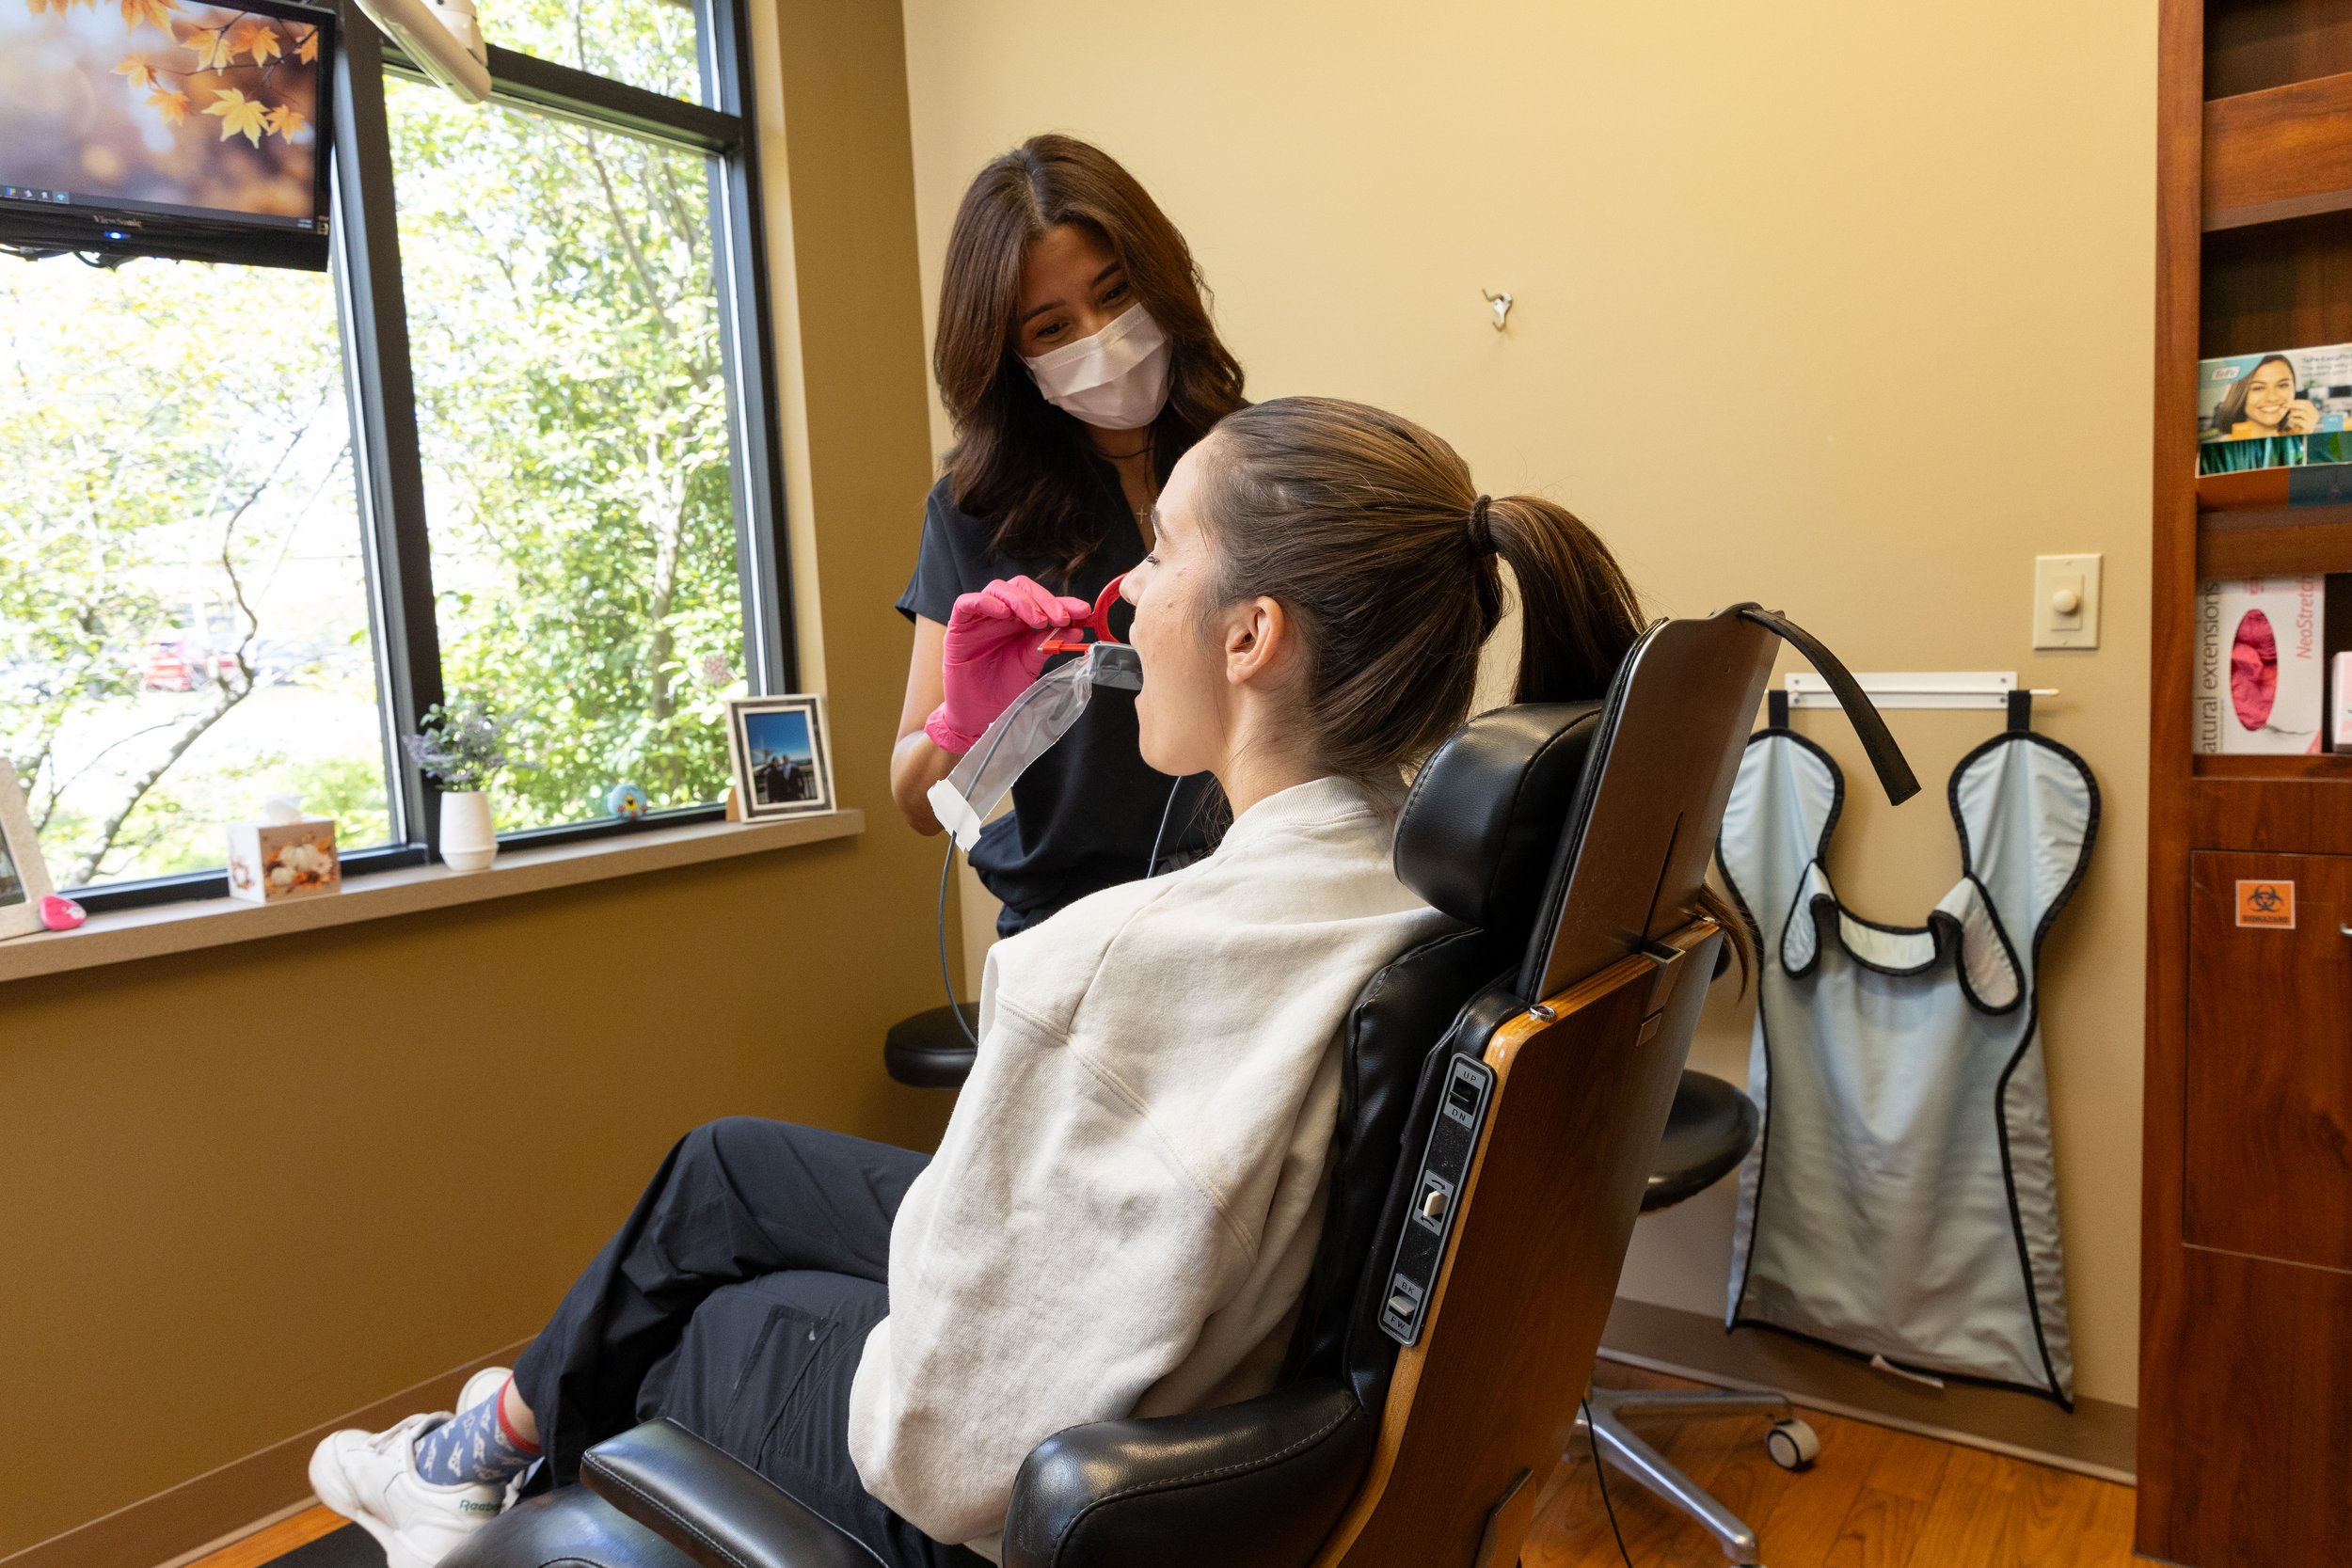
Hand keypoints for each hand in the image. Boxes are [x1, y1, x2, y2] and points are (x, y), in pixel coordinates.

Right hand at [924, 576, 1091, 753]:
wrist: (978, 716)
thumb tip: (1076, 628)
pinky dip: (986, 602)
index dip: (1063, 602)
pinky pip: (966, 603)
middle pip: (1021, 588)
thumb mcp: (1032, 664)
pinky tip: (1004, 614)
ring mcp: (979, 619)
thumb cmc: (1003, 690)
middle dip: (1044, 599)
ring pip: (997, 589)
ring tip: (1037, 620)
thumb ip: (1049, 643)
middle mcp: (1000, 615)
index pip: (1042, 601)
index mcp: (1020, 622)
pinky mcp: (958, 626)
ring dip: (1021, 600)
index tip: (1083, 612)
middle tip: (1060, 617)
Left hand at [2285, 400, 2320, 435]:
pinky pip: (2299, 421)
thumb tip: (2289, 400)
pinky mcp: (2308, 428)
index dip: (2297, 401)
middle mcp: (2315, 416)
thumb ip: (2296, 408)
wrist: (2298, 436)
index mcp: (2314, 412)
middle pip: (2304, 406)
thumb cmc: (2297, 424)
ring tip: (2288, 417)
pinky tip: (2290, 421)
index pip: (2307, 403)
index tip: (2288, 402)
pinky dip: (2293, 420)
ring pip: (2302, 413)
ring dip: (2292, 413)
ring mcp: (2312, 422)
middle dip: (2293, 405)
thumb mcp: (2298, 415)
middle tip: (2284, 406)